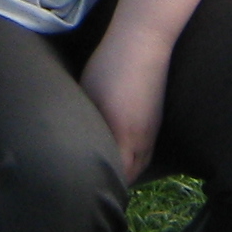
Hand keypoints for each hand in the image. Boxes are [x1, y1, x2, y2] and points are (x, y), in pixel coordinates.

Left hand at [77, 27, 168, 182]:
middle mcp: (142, 139)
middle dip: (116, 182)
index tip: (85, 189)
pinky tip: (123, 151)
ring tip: (109, 172)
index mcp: (124, 137)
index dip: (103, 185)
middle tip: (95, 185)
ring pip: (142, 162)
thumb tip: (75, 140)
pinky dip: (136, 156)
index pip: (118, 175)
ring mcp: (153, 129)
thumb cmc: (110, 67)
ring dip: (128, 170)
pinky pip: (147, 148)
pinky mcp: (156, 118)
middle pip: (132, 174)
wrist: (143, 42)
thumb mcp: (89, 95)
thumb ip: (85, 122)